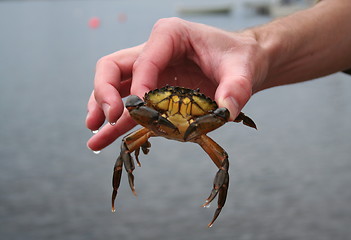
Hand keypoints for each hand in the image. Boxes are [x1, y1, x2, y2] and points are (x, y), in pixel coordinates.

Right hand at [86, 18, 268, 150]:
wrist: (242, 63)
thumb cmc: (239, 58)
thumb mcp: (242, 69)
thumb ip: (236, 88)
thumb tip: (225, 111)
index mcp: (170, 35)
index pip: (144, 60)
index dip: (139, 85)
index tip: (141, 108)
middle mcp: (154, 51)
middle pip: (113, 67)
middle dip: (104, 92)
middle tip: (108, 116)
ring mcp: (151, 72)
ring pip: (114, 86)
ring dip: (102, 109)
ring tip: (94, 132)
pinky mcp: (154, 91)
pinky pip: (129, 105)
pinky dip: (117, 122)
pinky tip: (104, 138)